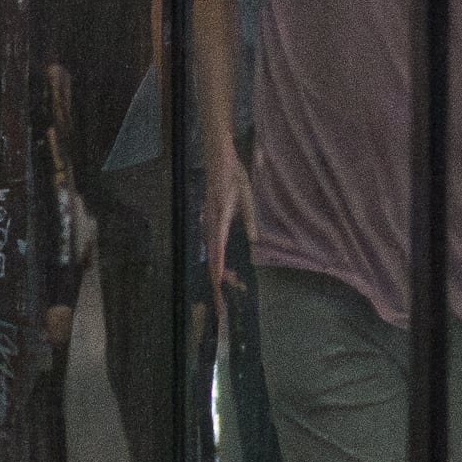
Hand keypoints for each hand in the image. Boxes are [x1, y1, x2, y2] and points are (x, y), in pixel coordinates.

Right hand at [203, 147, 254, 304]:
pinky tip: (218, 267)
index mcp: (220, 219)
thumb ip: (249, 219)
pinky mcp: (209, 219)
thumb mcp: (247, 197)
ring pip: (209, 252)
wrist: (218, 161)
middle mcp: (210, 224)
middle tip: (219, 300)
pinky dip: (214, 258)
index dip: (218, 269)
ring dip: (214, 271)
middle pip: (211, 257)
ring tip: (220, 289)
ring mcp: (207, 222)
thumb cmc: (234, 177)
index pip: (218, 250)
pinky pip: (210, 243)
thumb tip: (253, 241)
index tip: (218, 286)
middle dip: (215, 280)